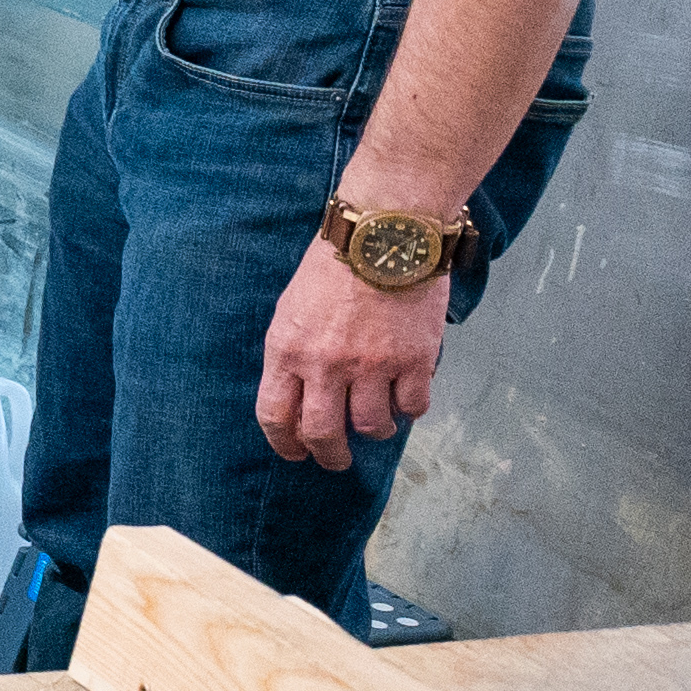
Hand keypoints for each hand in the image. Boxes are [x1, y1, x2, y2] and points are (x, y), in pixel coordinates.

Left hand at [254, 242, 451, 470]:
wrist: (385, 230)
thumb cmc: (335, 264)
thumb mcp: (292, 308)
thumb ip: (293, 353)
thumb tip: (300, 395)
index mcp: (287, 350)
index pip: (275, 416)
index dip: (284, 444)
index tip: (295, 454)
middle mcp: (326, 364)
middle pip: (322, 433)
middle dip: (329, 456)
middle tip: (338, 460)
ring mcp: (372, 364)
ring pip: (371, 425)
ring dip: (374, 431)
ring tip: (377, 424)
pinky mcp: (415, 359)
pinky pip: (413, 406)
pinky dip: (410, 410)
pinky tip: (406, 401)